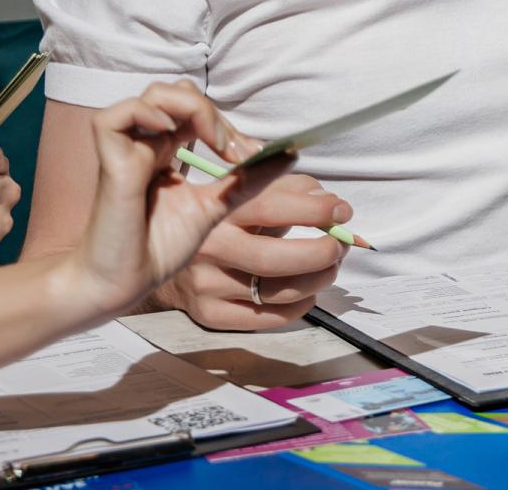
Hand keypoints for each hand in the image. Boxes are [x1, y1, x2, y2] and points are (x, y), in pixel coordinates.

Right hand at [61, 82, 295, 319]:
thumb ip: (246, 182)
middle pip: (179, 94)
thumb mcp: (214, 208)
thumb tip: (290, 155)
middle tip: (236, 151)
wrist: (121, 284)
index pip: (197, 111)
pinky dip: (147, 113)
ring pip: (155, 95)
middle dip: (215, 114)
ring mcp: (126, 150)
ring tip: (215, 143)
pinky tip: (172, 133)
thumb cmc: (158, 248)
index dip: (227, 124)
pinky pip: (113, 117)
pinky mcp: (109, 163)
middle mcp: (145, 144)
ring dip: (194, 109)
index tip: (253, 156)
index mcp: (165, 150)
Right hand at [155, 153, 353, 329]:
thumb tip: (330, 205)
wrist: (166, 251)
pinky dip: (299, 306)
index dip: (315, 210)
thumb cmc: (224, 217)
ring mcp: (206, 283)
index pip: (273, 206)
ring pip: (277, 291)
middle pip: (277, 259)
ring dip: (318, 280)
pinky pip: (265, 318)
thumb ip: (292, 189)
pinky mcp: (208, 313)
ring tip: (330, 267)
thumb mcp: (250, 190)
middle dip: (322, 253)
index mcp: (220, 208)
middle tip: (341, 245)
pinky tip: (308, 293)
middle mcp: (209, 247)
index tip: (341, 211)